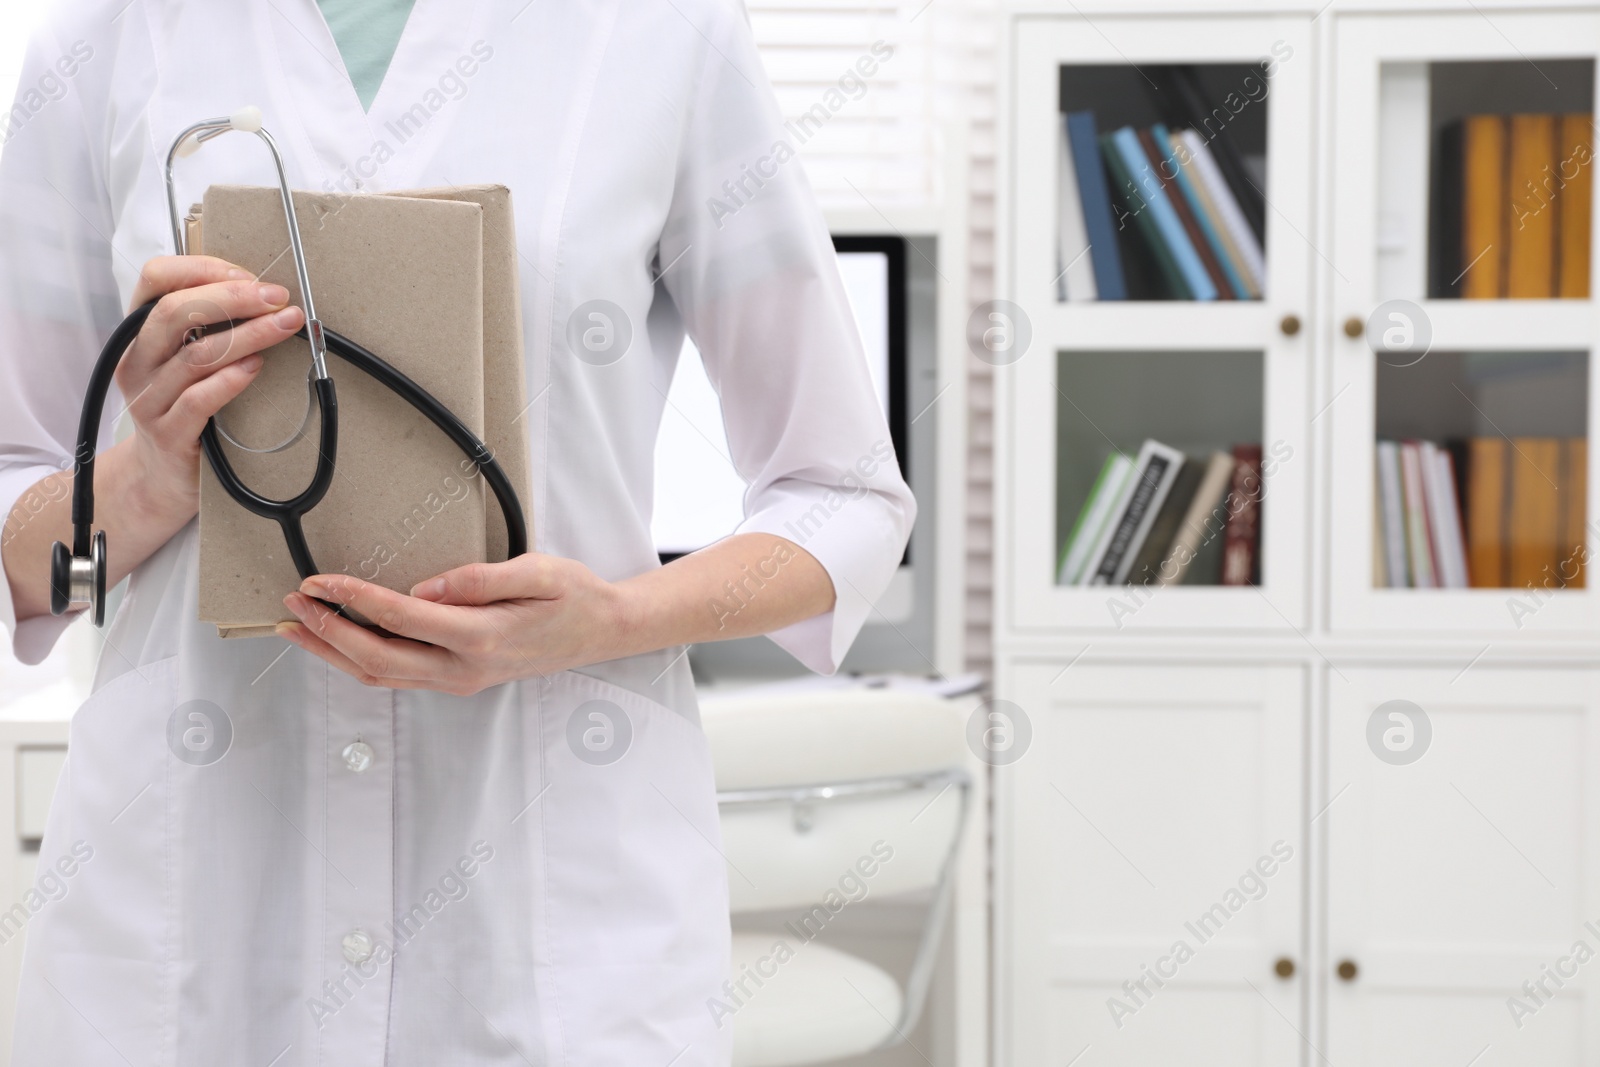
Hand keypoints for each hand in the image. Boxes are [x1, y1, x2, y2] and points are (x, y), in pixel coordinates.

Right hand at [117, 256, 305, 526]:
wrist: (161, 476)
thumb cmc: (183, 407)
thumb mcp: (186, 361)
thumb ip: (208, 327)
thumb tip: (263, 294)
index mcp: (140, 333)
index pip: (155, 280)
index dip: (202, 269)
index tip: (249, 275)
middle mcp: (137, 361)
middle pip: (175, 312)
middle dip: (232, 298)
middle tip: (277, 297)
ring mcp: (148, 399)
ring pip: (196, 355)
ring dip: (247, 335)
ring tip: (285, 326)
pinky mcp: (168, 434)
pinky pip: (198, 400)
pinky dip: (231, 379)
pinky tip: (256, 367)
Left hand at [275, 554, 633, 694]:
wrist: (603, 631)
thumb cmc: (574, 596)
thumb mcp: (540, 572)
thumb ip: (481, 578)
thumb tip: (425, 586)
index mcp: (481, 637)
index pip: (399, 617)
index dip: (353, 597)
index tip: (319, 578)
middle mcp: (464, 669)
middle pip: (376, 656)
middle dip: (327, 630)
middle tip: (292, 602)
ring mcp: (460, 680)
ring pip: (381, 674)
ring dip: (334, 652)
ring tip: (297, 627)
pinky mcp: (459, 679)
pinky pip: (398, 676)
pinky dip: (359, 660)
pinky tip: (339, 642)